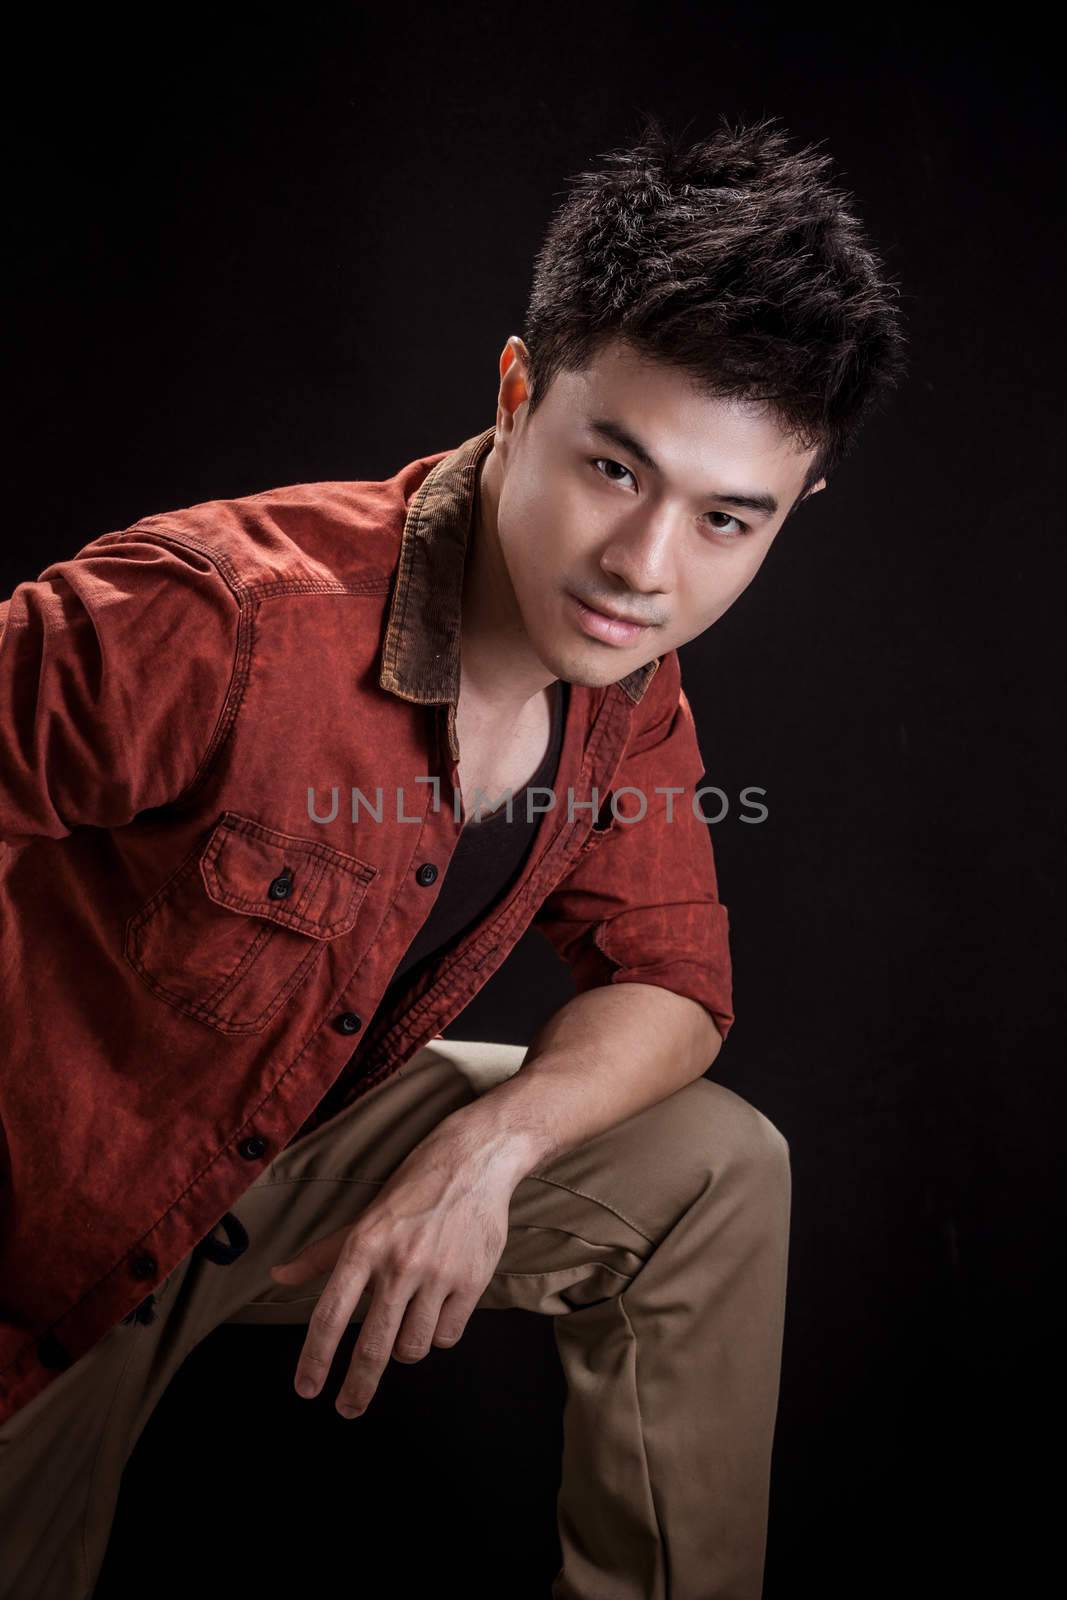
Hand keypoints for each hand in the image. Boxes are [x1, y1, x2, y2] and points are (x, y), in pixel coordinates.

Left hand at [268, 1119, 516, 1418]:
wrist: (473, 1161)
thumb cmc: (412, 1190)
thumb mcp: (363, 1218)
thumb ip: (322, 1254)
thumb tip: (278, 1275)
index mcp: (364, 1245)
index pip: (330, 1314)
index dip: (315, 1359)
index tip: (307, 1390)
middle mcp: (398, 1263)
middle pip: (372, 1347)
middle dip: (356, 1388)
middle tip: (347, 1409)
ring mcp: (437, 1274)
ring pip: (412, 1347)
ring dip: (405, 1348)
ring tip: (405, 1326)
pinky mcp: (472, 1281)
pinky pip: (446, 1336)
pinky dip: (438, 1333)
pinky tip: (437, 1310)